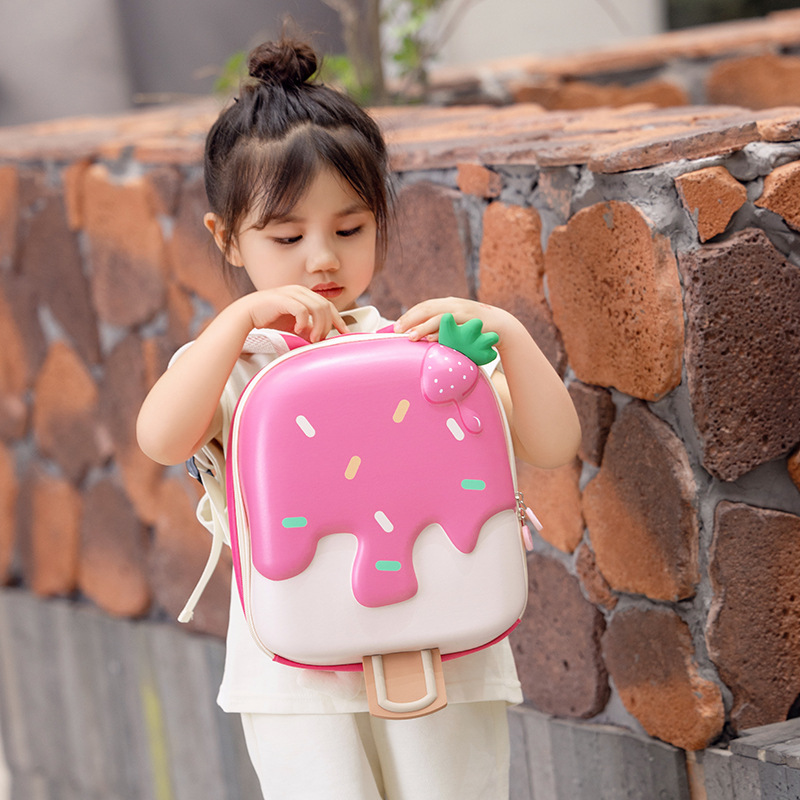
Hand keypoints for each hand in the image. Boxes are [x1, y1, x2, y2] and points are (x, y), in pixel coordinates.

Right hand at [236, 285, 348, 342]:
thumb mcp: (293, 325)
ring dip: (318, 326)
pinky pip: (301, 309)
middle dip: (327, 325)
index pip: (328, 306)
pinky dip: (303, 321)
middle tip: (320, 339)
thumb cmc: (269, 318)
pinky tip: (298, 330)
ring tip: (312, 338)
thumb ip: (308, 328)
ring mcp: (291, 293)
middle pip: (326, 307)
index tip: (345, 333)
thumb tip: (321, 336)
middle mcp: (300, 291)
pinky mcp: (282, 299)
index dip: (339, 320)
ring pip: (317, 308)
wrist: (246, 314)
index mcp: (304, 295)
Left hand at [394, 297, 512, 342]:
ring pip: (438, 317)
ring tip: (410, 336)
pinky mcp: (470, 321)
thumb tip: (420, 337)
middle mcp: (452, 304)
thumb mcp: (456, 324)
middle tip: (396, 330)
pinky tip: (431, 339)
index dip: (409, 315)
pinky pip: (453, 326)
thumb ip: (440, 327)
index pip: (424, 306)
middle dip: (410, 319)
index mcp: (447, 304)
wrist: (501, 326)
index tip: (396, 325)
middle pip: (426, 309)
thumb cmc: (474, 329)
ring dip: (423, 326)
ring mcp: (462, 311)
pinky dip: (441, 332)